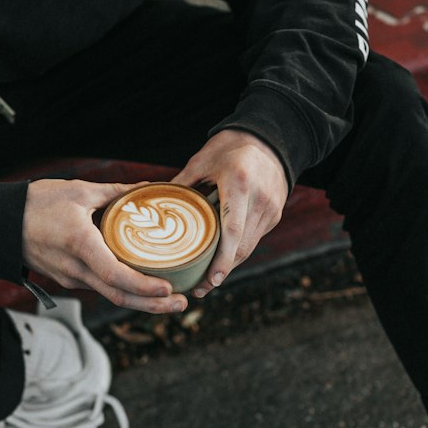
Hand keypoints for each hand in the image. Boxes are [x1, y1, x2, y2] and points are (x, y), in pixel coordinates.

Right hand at [22, 178, 186, 312]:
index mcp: (80, 245)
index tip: (169, 287)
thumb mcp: (79, 191)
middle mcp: (76, 269)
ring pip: (111, 295)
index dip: (144, 287)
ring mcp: (71, 278)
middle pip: (119, 296)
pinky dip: (125, 291)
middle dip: (153, 305)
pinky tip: (143, 286)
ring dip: (141, 301)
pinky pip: (101, 288)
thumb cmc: (36, 204)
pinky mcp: (69, 279)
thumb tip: (149, 187)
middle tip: (182, 303)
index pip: (116, 275)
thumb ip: (117, 192)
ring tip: (170, 298)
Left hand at [171, 129, 288, 296]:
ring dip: (229, 266)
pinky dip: (237, 252)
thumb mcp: (201, 162)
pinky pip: (254, 239)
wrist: (270, 138)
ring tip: (205, 282)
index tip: (210, 282)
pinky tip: (221, 262)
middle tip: (198, 289)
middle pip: (241, 248)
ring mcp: (271, 209)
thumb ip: (181, 186)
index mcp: (239, 184)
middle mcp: (259, 200)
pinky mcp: (275, 214)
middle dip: (220, 273)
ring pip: (249, 248)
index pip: (232, 232)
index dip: (221, 261)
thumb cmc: (230, 147)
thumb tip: (152, 208)